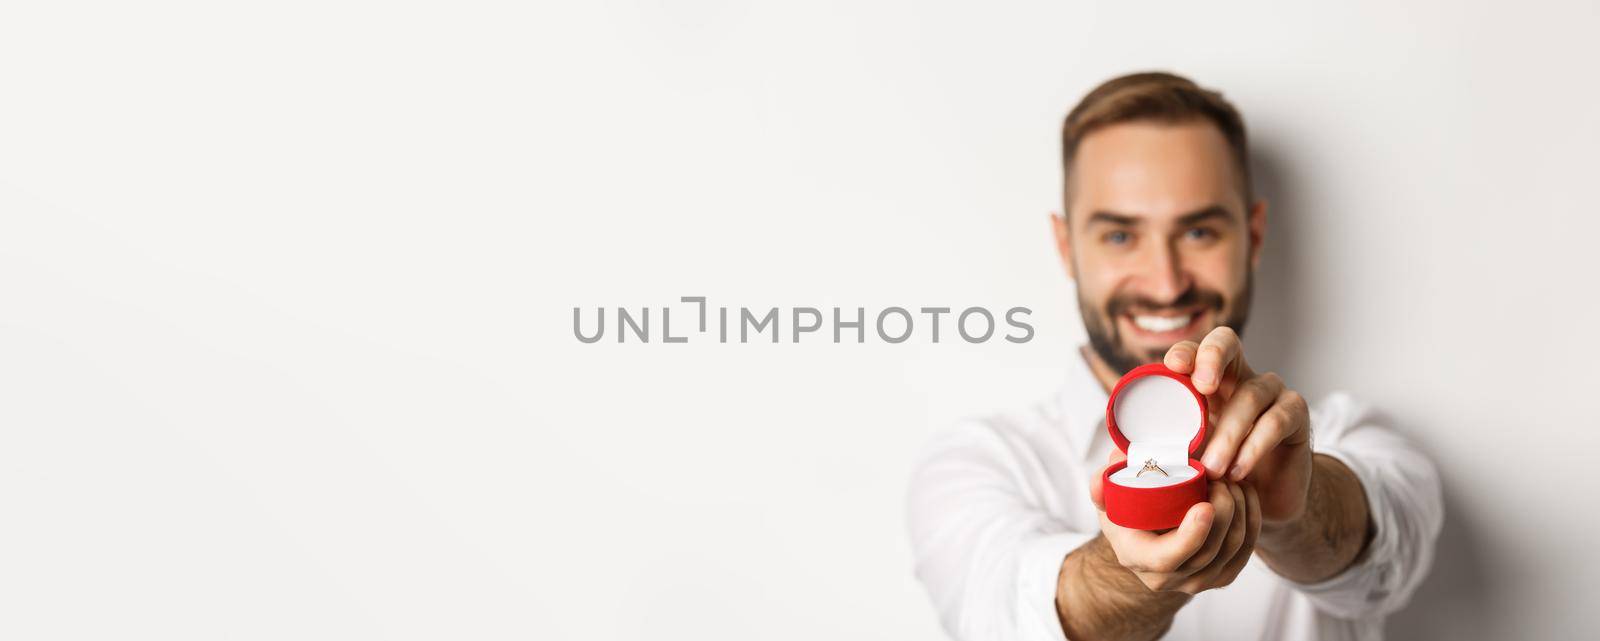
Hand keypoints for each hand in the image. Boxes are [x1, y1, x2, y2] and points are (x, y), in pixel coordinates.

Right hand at [1089, 450, 1260, 593]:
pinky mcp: (1222, 576)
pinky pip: (1246, 550)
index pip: (1168, 558)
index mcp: (1139, 559)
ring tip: (1231, 480)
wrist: (1147, 545)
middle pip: (1208, 551)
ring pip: (1232, 549)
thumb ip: (1103, 482)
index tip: (1205, 505)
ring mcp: (1198, 581)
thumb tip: (1114, 462)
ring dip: (1240, 510)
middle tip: (1220, 477)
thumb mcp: (1109, 500)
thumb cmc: (1128, 517)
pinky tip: (1245, 493)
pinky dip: (1251, 518)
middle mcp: (1169, 579)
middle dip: (1224, 511)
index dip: (1191, 535)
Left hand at [1162, 326, 1312, 523]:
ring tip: (1212, 468)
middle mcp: (1240, 378)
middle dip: (1212, 357)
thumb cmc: (1217, 476)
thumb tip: (1100, 472)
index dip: (1186, 351)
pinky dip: (1256, 445)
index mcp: (1209, 382)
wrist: (1265, 502)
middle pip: (1228, 343)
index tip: (1171, 366)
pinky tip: (1239, 470)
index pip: (1196, 350)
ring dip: (1230, 432)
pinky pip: (1278, 419)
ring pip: (1252, 393)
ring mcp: (1272, 394)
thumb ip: (1146, 464)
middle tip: (1201, 387)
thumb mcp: (1180, 466)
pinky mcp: (1296, 416)